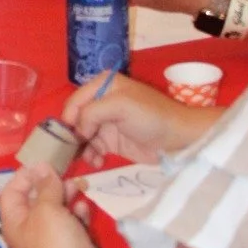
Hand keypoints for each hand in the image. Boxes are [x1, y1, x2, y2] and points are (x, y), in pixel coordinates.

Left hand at [0, 163, 100, 247]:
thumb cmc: (55, 241)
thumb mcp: (47, 209)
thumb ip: (45, 186)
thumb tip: (42, 166)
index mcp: (14, 222)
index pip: (10, 193)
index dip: (23, 177)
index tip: (42, 165)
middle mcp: (29, 230)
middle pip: (34, 200)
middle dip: (49, 185)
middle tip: (64, 173)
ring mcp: (50, 239)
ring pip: (56, 210)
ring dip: (66, 196)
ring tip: (78, 186)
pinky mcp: (70, 245)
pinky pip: (71, 223)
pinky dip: (77, 214)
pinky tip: (84, 208)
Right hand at [61, 74, 215, 163]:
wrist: (178, 139)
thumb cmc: (150, 117)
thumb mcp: (120, 105)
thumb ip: (92, 112)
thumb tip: (78, 131)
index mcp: (103, 85)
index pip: (74, 100)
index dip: (69, 118)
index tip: (72, 137)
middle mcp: (101, 101)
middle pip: (75, 119)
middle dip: (73, 136)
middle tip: (72, 152)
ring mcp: (106, 122)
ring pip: (81, 136)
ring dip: (81, 148)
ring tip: (88, 159)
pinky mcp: (111, 141)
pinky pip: (92, 148)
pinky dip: (90, 155)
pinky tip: (97, 162)